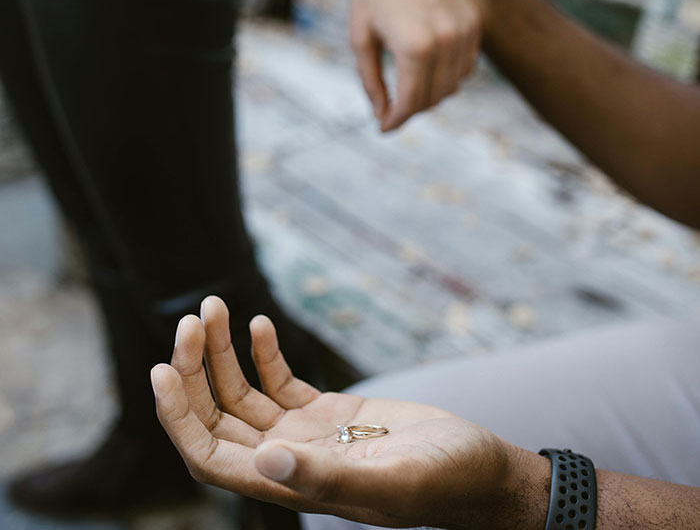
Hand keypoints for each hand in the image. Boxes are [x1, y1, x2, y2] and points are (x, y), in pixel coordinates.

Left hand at [151, 296, 520, 527]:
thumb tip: (262, 461)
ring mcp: (306, 436)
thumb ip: (327, 475)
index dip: (179, 417)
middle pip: (218, 417)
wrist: (480, 470)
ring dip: (224, 353)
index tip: (163, 367)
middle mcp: (288, 461)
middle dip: (196, 370)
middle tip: (194, 317)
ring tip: (216, 306)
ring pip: (244, 395)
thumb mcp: (393, 479)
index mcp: (292, 485)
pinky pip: (280, 383)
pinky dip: (265, 353)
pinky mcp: (328, 414)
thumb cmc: (445, 481)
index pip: (210, 456)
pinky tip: (260, 325)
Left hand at [316, 0, 482, 131]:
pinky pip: (466, 67)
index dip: (394, 121)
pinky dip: (449, 77)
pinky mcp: (474, 22)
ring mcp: (465, 31)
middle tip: (391, 111)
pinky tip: (429, 73)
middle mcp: (445, 41)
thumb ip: (371, 81)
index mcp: (414, 47)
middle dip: (410, 111)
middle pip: (432, 98)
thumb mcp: (361, 38)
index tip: (383, 128)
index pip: (410, 103)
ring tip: (407, 93)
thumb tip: (381, 117)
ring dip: (430, 96)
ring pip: (452, 86)